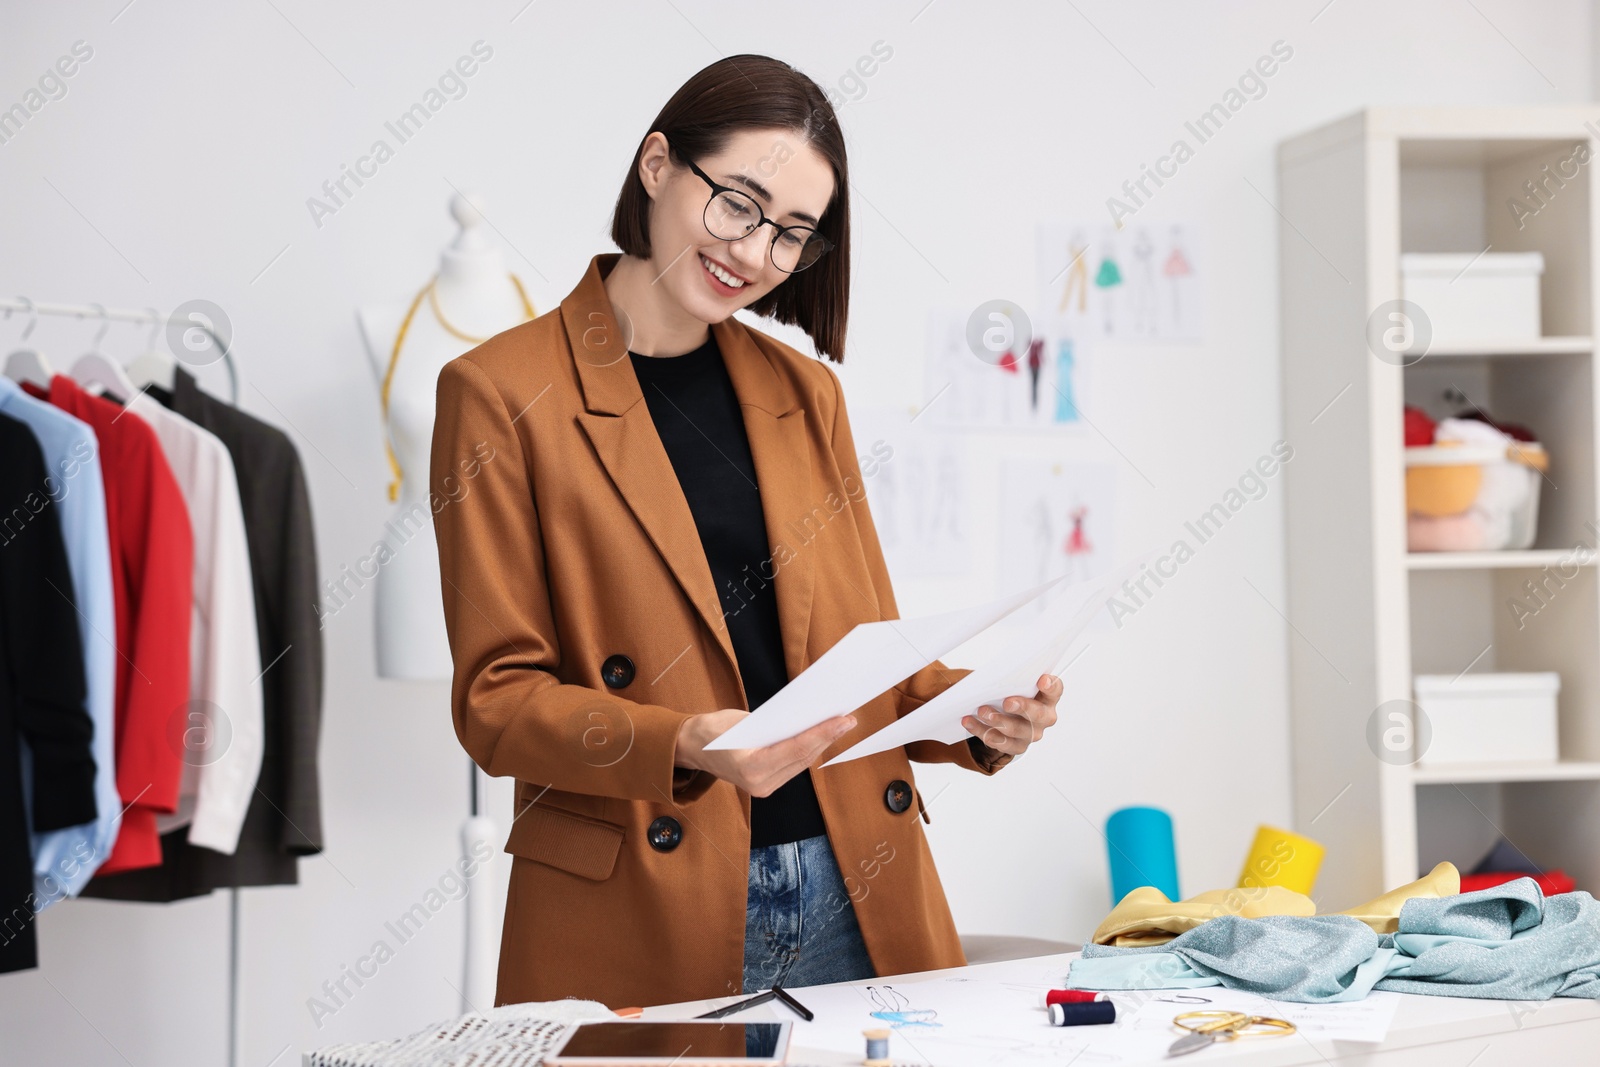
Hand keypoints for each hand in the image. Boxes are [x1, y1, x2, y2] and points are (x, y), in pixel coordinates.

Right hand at [675, 709, 855, 796]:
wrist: (691, 749)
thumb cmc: (712, 731)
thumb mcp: (740, 720)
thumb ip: (772, 725)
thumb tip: (805, 719)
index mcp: (750, 767)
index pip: (796, 749)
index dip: (823, 733)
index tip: (843, 720)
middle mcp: (759, 783)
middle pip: (803, 758)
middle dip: (828, 737)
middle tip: (848, 719)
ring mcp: (763, 787)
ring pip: (802, 763)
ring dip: (822, 744)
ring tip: (841, 725)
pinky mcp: (766, 785)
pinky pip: (794, 766)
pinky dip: (809, 750)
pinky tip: (822, 736)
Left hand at [961, 673, 1061, 757]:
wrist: (1006, 717)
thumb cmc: (1012, 695)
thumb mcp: (1015, 685)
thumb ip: (1012, 680)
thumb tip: (994, 676)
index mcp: (1047, 698)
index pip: (1055, 690)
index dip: (1051, 686)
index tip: (1042, 680)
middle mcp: (1044, 717)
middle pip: (1038, 714)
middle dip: (1022, 707)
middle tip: (1007, 702)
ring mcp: (1031, 733)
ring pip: (1016, 730)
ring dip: (997, 720)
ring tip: (982, 711)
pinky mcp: (1017, 746)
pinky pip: (1000, 742)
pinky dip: (982, 731)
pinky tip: (970, 722)